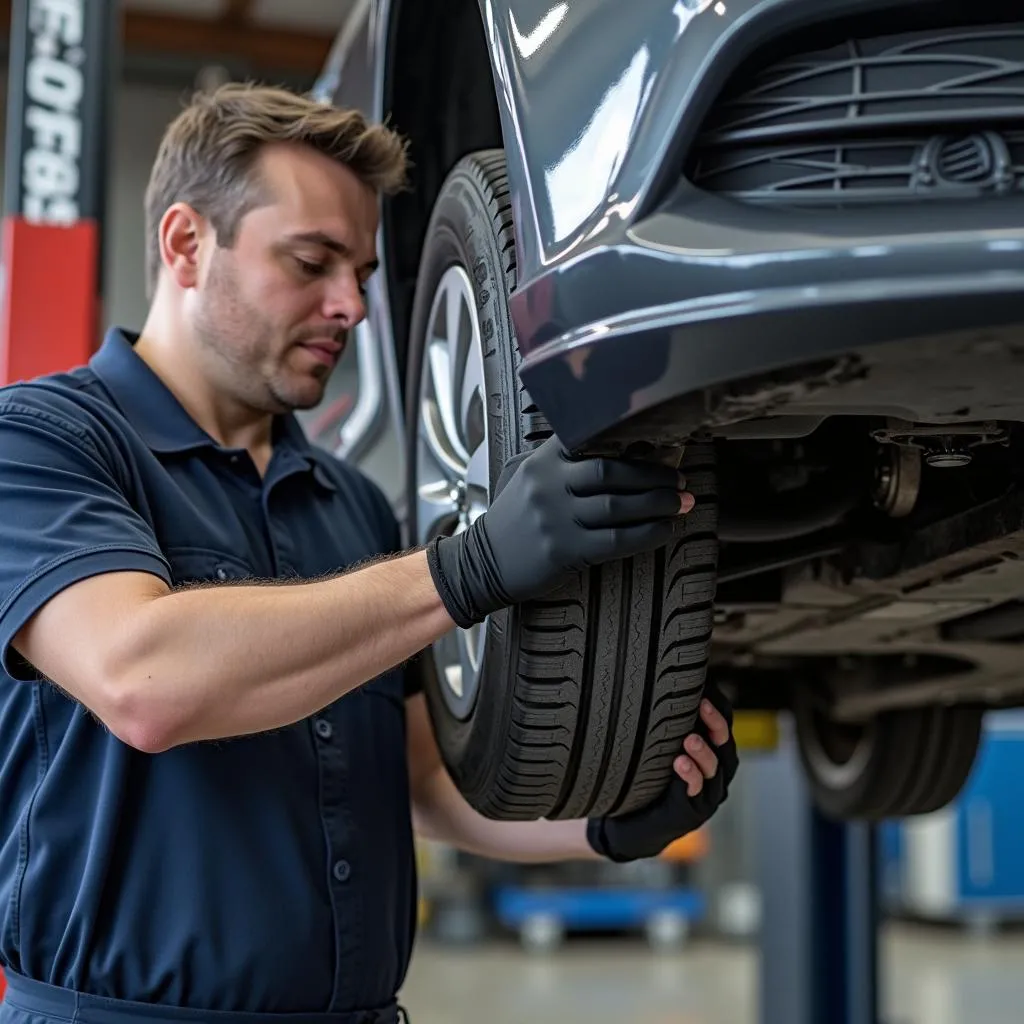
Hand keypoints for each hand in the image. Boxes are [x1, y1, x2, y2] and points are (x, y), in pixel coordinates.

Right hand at [425, 435, 693, 627]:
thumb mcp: (528, 477)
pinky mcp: (564, 551)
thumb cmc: (514, 520)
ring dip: (658, 504)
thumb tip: (626, 454)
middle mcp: (549, 485)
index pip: (592, 439)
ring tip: (681, 503)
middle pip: (613, 472)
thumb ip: (563, 461)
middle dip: (654, 476)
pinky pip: (616, 540)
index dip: (632, 441)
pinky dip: (647, 534)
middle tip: (679, 480)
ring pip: (619, 506)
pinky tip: (664, 530)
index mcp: (543, 460)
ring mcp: (556, 518)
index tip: (661, 445)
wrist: (483, 563)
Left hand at [586, 682, 738, 862]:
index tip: (706, 684)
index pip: (723, 724)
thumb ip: (661, 721)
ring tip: (689, 739)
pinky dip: (690, 776)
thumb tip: (649, 677)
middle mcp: (715, 772)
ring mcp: (706, 794)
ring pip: (714, 768)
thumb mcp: (655, 745)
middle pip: (725, 743)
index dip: (719, 705)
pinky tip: (679, 763)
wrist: (631, 823)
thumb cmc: (644, 777)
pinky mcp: (691, 812)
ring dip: (704, 752)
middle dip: (716, 723)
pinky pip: (696, 792)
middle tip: (702, 703)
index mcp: (710, 752)